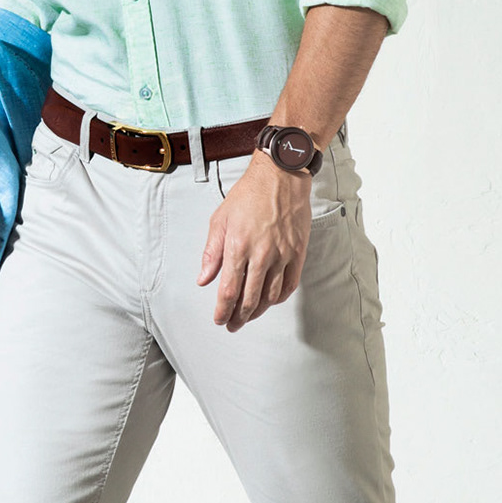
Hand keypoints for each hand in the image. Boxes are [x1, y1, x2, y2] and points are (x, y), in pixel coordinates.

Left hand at [197, 157, 310, 328]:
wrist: (280, 177)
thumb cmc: (248, 195)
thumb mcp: (220, 220)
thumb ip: (211, 253)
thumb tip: (203, 280)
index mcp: (238, 247)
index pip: (229, 290)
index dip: (223, 310)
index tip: (219, 319)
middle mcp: (261, 254)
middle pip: (249, 298)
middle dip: (238, 317)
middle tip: (232, 325)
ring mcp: (282, 254)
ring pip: (270, 295)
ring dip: (258, 311)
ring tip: (249, 316)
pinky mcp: (298, 252)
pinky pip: (290, 284)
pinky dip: (280, 297)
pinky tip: (271, 301)